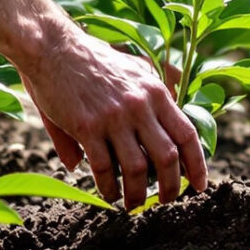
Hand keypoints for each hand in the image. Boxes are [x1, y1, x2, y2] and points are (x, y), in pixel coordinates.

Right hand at [12, 21, 207, 208]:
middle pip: (168, 157)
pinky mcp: (87, 125)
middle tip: (165, 201)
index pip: (187, 133)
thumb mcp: (125, 70)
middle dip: (170, 187)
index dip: (197, 164)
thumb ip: (136, 103)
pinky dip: (108, 187)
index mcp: (155, 90)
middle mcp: (140, 103)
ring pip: (137, 169)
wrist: (51, 45)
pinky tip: (108, 194)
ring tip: (132, 204)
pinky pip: (104, 168)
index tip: (198, 185)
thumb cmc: (89, 58)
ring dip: (137, 194)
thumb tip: (149, 124)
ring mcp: (114, 116)